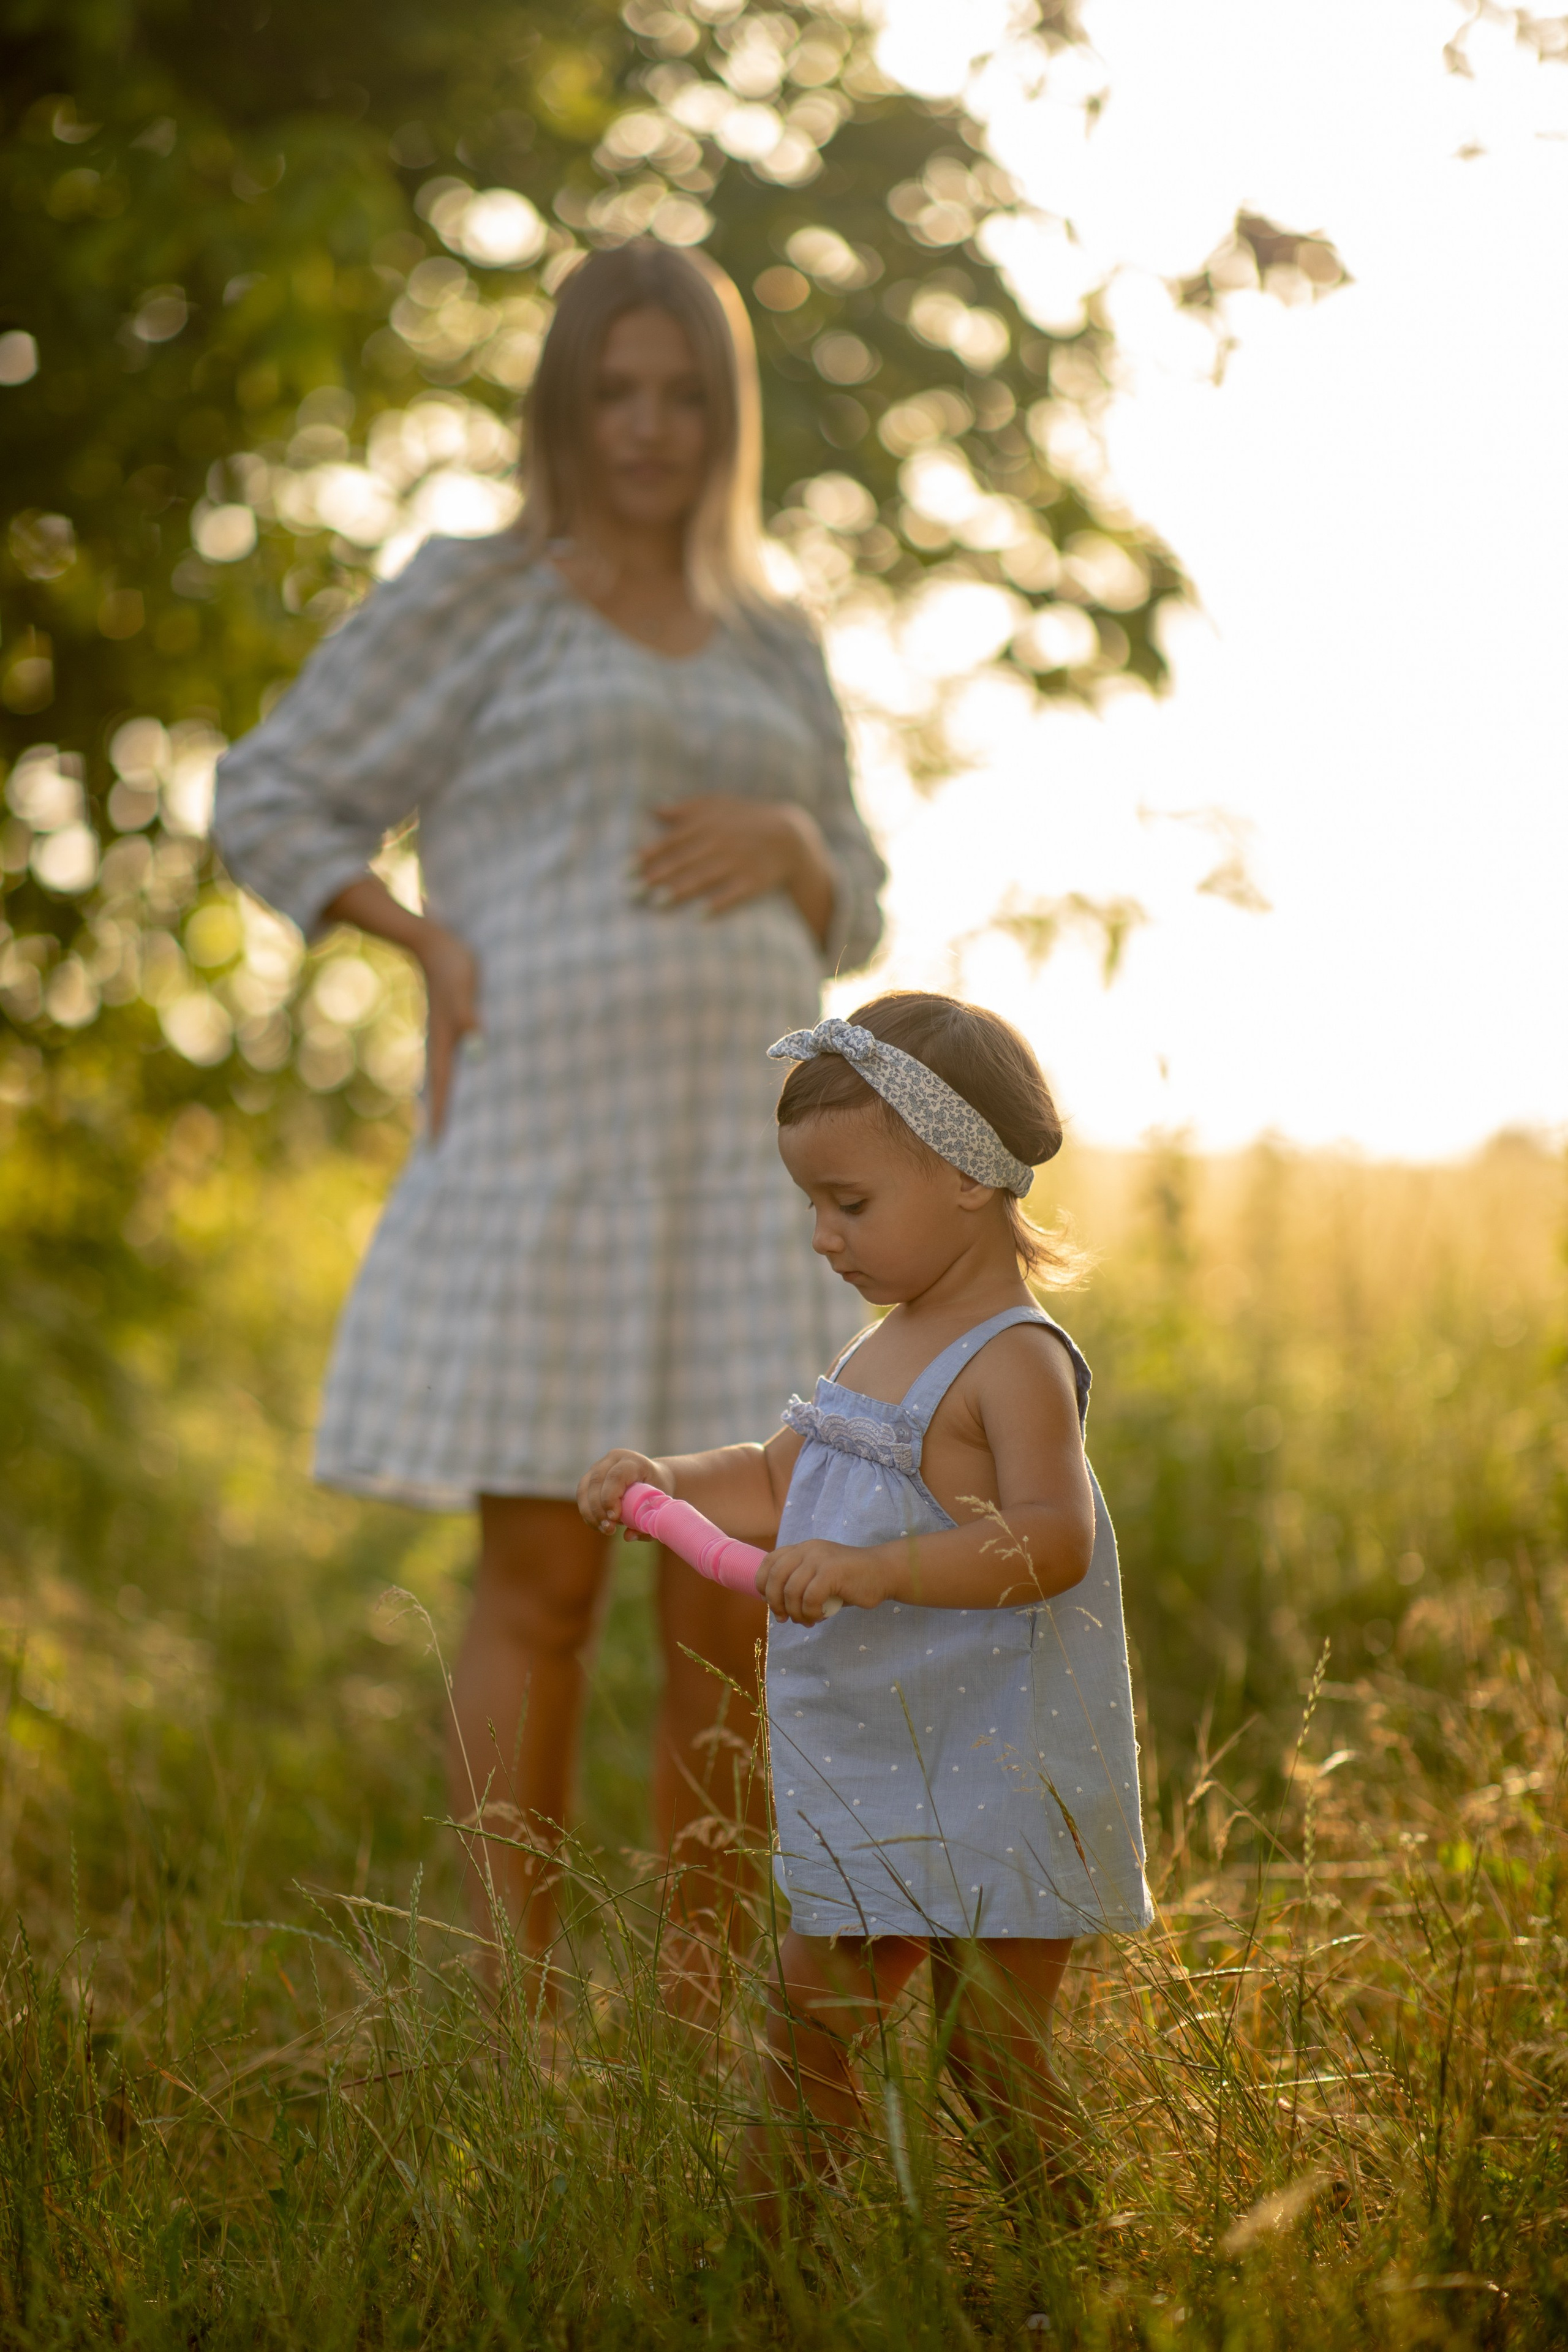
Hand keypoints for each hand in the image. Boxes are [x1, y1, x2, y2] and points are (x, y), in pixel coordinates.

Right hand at [418, 925, 480, 1142]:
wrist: (435, 942)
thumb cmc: (453, 964)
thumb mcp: (463, 988)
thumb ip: (468, 1017)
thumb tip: (477, 1050)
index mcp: (444, 1040)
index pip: (442, 1088)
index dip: (440, 1117)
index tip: (436, 1147)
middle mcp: (441, 1043)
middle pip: (439, 1089)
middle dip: (438, 1118)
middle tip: (437, 1150)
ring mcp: (443, 1034)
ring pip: (444, 1077)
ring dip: (444, 1101)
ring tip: (442, 1126)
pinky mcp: (450, 1024)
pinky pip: (450, 1061)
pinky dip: (451, 1080)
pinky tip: (459, 1084)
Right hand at [577, 1449, 671, 1535]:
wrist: (654, 1479)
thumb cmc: (658, 1493)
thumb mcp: (659, 1506)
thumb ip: (647, 1522)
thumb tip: (628, 1536)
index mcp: (634, 1462)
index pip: (616, 1476)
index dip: (610, 1497)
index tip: (614, 1518)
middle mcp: (614, 1459)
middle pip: (596, 1481)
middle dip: (598, 1509)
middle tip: (609, 1529)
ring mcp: (599, 1466)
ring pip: (584, 1488)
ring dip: (590, 1513)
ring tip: (605, 1529)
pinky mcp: (590, 1476)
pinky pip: (581, 1495)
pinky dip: (587, 1513)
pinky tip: (598, 1525)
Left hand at [638, 796, 832, 937]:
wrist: (791, 836)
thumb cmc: (745, 819)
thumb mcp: (717, 805)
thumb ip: (685, 809)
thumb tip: (652, 809)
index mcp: (708, 824)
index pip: (672, 841)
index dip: (648, 856)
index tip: (626, 871)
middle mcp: (722, 842)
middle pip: (684, 862)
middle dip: (657, 877)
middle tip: (632, 893)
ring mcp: (740, 862)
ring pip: (705, 878)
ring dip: (681, 891)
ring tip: (657, 904)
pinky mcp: (756, 881)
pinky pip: (735, 895)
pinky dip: (719, 905)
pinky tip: (700, 917)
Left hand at [756, 1538, 891, 1623]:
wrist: (883, 1573)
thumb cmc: (851, 1580)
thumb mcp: (820, 1575)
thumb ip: (799, 1583)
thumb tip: (776, 1605)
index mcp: (802, 1548)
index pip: (769, 1562)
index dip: (762, 1584)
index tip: (770, 1603)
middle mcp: (808, 1550)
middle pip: (774, 1578)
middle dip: (775, 1603)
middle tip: (784, 1619)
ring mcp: (820, 1559)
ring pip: (791, 1591)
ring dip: (795, 1612)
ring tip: (806, 1621)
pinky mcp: (831, 1572)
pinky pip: (809, 1598)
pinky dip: (810, 1613)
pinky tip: (819, 1617)